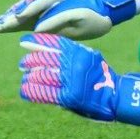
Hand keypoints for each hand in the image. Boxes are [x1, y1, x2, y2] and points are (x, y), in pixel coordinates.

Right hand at [0, 0, 136, 37]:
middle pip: (29, 4)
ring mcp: (47, 0)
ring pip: (26, 8)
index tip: (15, 19)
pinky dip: (16, 19)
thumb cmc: (93, 19)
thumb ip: (59, 22)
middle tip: (0, 24)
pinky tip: (3, 25)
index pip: (41, 3)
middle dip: (14, 14)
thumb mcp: (80, 21)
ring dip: (11, 17)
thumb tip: (37, 28)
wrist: (102, 13)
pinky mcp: (44, 9)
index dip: (27, 11)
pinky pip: (28, 14)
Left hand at [18, 34, 139, 124]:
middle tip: (23, 63)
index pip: (54, 44)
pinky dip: (31, 91)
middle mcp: (75, 65)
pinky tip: (24, 90)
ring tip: (25, 76)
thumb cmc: (101, 77)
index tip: (24, 41)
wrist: (116, 97)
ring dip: (30, 76)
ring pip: (42, 75)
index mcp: (80, 53)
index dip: (37, 42)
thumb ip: (72, 54)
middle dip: (30, 60)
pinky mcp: (68, 97)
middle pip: (45, 59)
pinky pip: (44, 93)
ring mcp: (71, 81)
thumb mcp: (90, 58)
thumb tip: (46, 49)